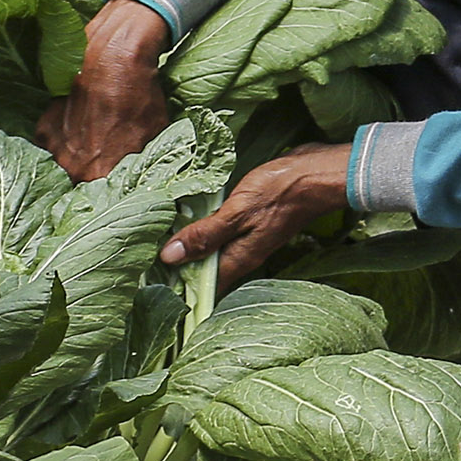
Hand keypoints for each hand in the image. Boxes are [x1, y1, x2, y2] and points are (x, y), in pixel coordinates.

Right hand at [39, 0, 177, 182]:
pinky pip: (53, 145)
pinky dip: (63, 140)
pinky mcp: (43, 127)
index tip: (114, 193)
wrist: (113, 57)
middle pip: (79, 186)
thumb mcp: (154, 135)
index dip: (109, 198)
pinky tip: (78, 130)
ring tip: (91, 147)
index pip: (101, 202)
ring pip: (64, 166)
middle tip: (103, 168)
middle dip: (90, 181)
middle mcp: (71, 169)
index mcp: (99, 177)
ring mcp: (53, 149)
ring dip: (75, 161)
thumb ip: (144, 162)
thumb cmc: (140, 96)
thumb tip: (147, 174)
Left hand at [162, 144, 352, 291]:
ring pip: (212, 251)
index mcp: (239, 258)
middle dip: (179, 267)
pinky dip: (203, 230)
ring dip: (190, 247)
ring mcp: (248, 238)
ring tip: (158, 239)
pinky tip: (189, 218)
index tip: (148, 280)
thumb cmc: (280, 191)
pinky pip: (221, 233)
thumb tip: (169, 257)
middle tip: (144, 258)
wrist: (317, 174)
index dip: (177, 286)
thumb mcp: (238, 211)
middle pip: (206, 269)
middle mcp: (243, 254)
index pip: (202, 285)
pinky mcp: (250, 222)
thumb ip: (206, 234)